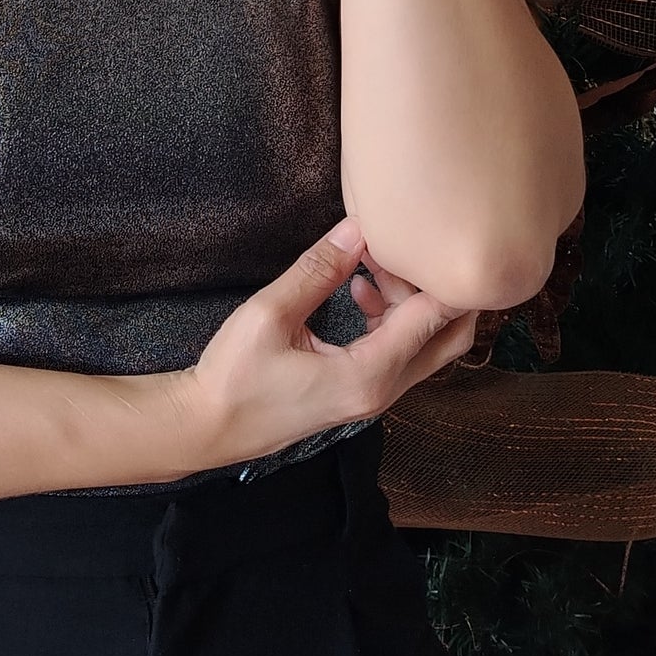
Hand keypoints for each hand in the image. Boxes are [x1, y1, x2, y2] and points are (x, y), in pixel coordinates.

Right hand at [165, 215, 481, 474]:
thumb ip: (319, 270)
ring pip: (426, 344)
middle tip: (395, 250)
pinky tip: (359, 289)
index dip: (431, 272)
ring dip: (410, 300)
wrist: (208, 427)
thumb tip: (358, 228)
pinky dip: (392, 317)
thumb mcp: (271, 313)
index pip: (434, 318)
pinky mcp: (361, 391)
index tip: (405, 237)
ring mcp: (375, 395)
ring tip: (370, 262)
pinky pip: (400, 351)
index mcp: (369, 374)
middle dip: (433, 287)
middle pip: (448, 337)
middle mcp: (384, 390)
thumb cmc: (234, 376)